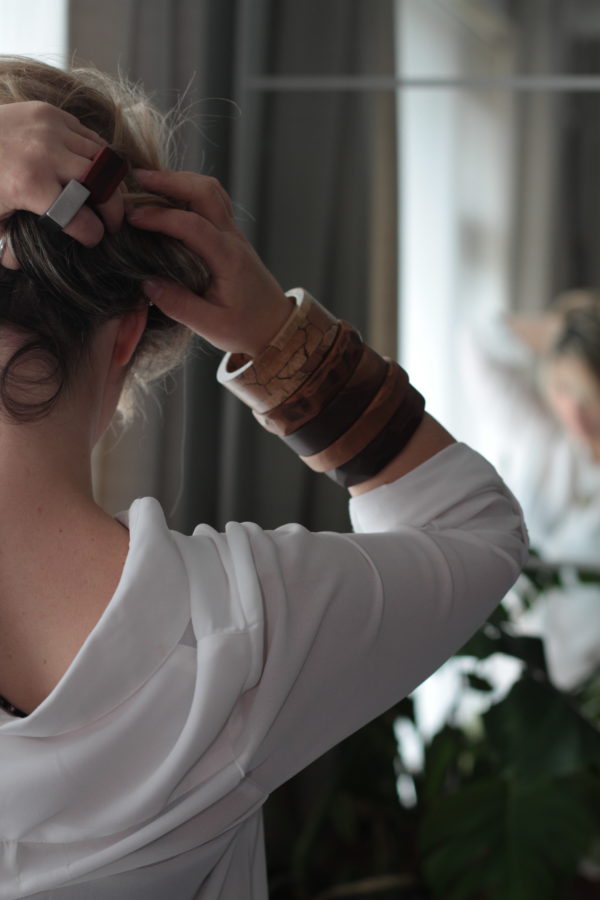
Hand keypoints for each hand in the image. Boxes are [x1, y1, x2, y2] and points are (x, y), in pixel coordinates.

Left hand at [0, 101, 124, 268]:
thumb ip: (6, 249)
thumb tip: (24, 264)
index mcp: (29, 185)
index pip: (82, 220)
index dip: (93, 236)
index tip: (92, 240)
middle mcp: (45, 154)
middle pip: (104, 186)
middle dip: (113, 210)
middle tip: (111, 222)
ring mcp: (50, 129)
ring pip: (103, 159)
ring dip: (109, 181)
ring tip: (104, 196)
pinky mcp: (50, 113)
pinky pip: (89, 136)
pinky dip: (96, 155)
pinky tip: (89, 170)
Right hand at [126, 170, 292, 356]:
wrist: (276, 327)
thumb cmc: (246, 329)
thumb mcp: (212, 327)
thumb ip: (179, 306)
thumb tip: (146, 284)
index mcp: (228, 260)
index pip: (193, 225)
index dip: (161, 216)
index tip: (132, 217)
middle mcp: (233, 239)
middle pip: (205, 191)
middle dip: (169, 181)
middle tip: (135, 180)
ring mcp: (234, 234)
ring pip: (210, 190)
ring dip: (179, 180)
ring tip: (147, 183)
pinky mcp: (230, 235)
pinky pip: (212, 200)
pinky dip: (188, 190)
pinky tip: (168, 196)